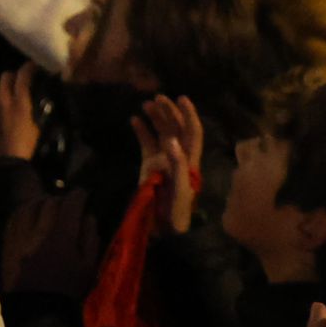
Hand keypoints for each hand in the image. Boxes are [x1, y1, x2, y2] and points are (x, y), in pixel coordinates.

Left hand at [0, 65, 40, 161]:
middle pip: (6, 76)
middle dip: (13, 76)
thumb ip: (36, 110)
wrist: (5, 161)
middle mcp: (3, 99)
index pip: (24, 76)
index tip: (33, 66)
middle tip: (18, 81)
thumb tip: (38, 102)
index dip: (29, 68)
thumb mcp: (38, 126)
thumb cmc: (26, 145)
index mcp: (20, 101)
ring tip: (2, 93)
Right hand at [131, 95, 203, 234]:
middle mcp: (177, 156)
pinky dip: (141, 131)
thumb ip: (178, 164)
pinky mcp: (149, 166)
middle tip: (158, 97)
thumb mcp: (180, 189)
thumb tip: (170, 139)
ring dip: (155, 118)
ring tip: (145, 104)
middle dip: (169, 112)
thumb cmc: (176, 212)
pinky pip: (146, 144)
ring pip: (161, 133)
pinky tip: (133, 120)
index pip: (192, 132)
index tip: (182, 98)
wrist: (163, 229)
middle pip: (176, 129)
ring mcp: (163, 160)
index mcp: (189, 160)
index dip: (189, 115)